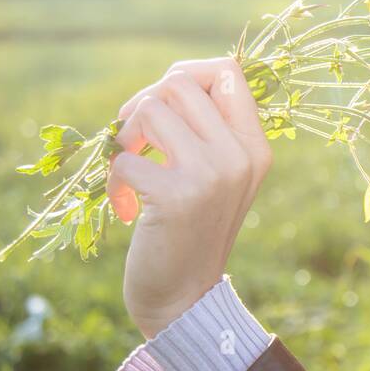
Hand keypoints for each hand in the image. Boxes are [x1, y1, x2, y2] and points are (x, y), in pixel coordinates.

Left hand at [108, 57, 272, 339]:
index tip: (162, 105)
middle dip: (143, 104)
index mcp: (256, 147)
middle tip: (134, 141)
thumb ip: (209, 131)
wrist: (185, 300)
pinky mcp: (176, 197)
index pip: (229, 71)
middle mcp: (240, 156)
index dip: (186, 74)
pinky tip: (127, 207)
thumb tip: (170, 79)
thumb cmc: (191, 231)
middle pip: (180, 83)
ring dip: (124, 138)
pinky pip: (125, 156)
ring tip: (128, 171)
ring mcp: (212, 175)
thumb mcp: (218, 177)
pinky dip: (113, 179)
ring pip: (150, 109)